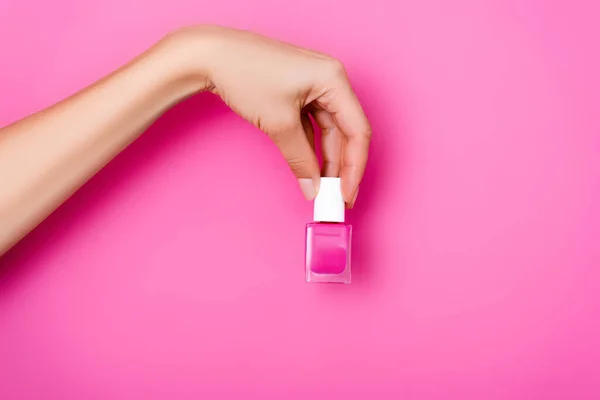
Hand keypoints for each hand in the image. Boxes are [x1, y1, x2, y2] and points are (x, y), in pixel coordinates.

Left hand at [170, 26, 370, 206]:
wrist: (210, 56)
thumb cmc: (246, 74)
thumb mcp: (278, 123)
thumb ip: (300, 158)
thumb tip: (312, 188)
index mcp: (334, 79)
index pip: (358, 130)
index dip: (354, 167)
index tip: (346, 194)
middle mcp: (330, 80)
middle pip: (346, 131)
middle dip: (342, 167)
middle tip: (338, 197)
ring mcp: (315, 86)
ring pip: (330, 131)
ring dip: (327, 160)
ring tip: (323, 189)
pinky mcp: (300, 92)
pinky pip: (314, 125)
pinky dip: (312, 147)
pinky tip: (311, 170)